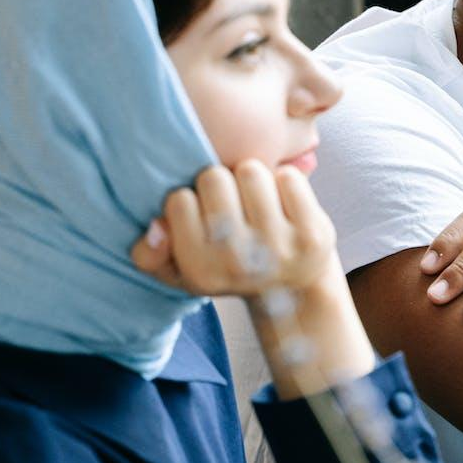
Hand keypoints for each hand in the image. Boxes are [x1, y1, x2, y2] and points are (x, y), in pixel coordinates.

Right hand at [131, 160, 336, 296]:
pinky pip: (288, 176)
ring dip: (252, 177)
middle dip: (221, 182)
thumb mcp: (180, 271)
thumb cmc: (229, 268)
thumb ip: (150, 253)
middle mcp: (238, 262)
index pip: (178, 200)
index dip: (191, 198)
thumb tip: (157, 226)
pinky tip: (284, 203)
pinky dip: (285, 180)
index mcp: (201, 271)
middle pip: (214, 178)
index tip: (204, 213)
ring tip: (257, 201)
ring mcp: (279, 248)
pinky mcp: (313, 234)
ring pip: (250, 171)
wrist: (294, 291)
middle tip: (233, 202)